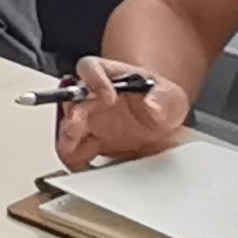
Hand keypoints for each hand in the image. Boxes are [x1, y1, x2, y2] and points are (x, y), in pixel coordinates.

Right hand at [52, 53, 195, 169]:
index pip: (91, 69)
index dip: (94, 81)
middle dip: (71, 115)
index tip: (107, 96)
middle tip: (75, 127)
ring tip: (74, 154)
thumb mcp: (170, 96)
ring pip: (67, 129)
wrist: (161, 126)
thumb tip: (153, 106)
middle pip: (70, 101)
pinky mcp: (88, 144)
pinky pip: (74, 153)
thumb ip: (162, 98)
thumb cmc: (159, 102)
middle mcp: (90, 96)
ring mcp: (87, 121)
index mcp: (107, 76)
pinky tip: (86, 169)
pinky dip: (76, 162)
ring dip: (67, 141)